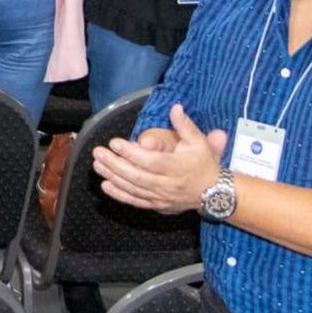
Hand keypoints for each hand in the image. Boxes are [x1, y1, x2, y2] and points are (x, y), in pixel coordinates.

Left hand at [92, 104, 227, 213]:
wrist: (215, 193)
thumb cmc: (203, 164)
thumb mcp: (198, 142)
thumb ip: (185, 125)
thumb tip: (175, 107)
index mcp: (178, 167)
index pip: (151, 161)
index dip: (131, 153)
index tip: (114, 142)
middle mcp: (169, 184)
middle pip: (138, 176)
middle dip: (115, 164)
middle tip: (98, 152)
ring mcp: (162, 197)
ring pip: (134, 189)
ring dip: (113, 177)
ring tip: (97, 165)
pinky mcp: (158, 205)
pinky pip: (136, 201)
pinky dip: (119, 195)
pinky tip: (105, 185)